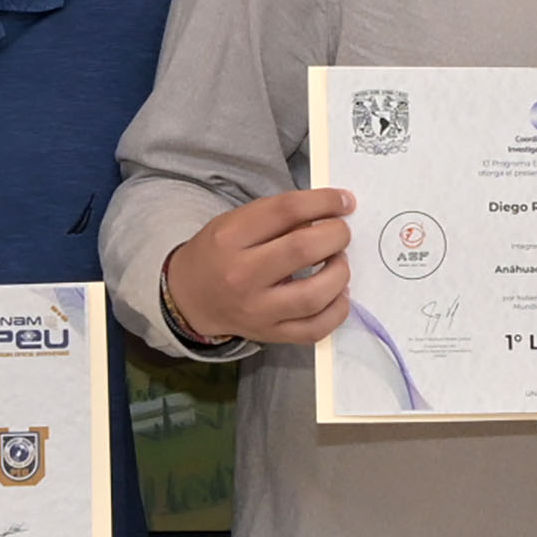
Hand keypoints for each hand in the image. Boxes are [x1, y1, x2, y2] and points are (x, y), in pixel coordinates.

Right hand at [163, 187, 354, 346]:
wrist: (191, 298)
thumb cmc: (219, 253)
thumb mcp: (236, 222)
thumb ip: (278, 217)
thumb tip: (331, 214)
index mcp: (230, 237)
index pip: (286, 210)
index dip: (325, 201)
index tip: (345, 201)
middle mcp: (241, 276)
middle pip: (302, 250)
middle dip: (336, 235)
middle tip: (341, 233)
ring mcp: (256, 310)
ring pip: (314, 295)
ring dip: (340, 273)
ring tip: (339, 262)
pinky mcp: (270, 335)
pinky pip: (315, 328)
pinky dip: (337, 310)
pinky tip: (337, 293)